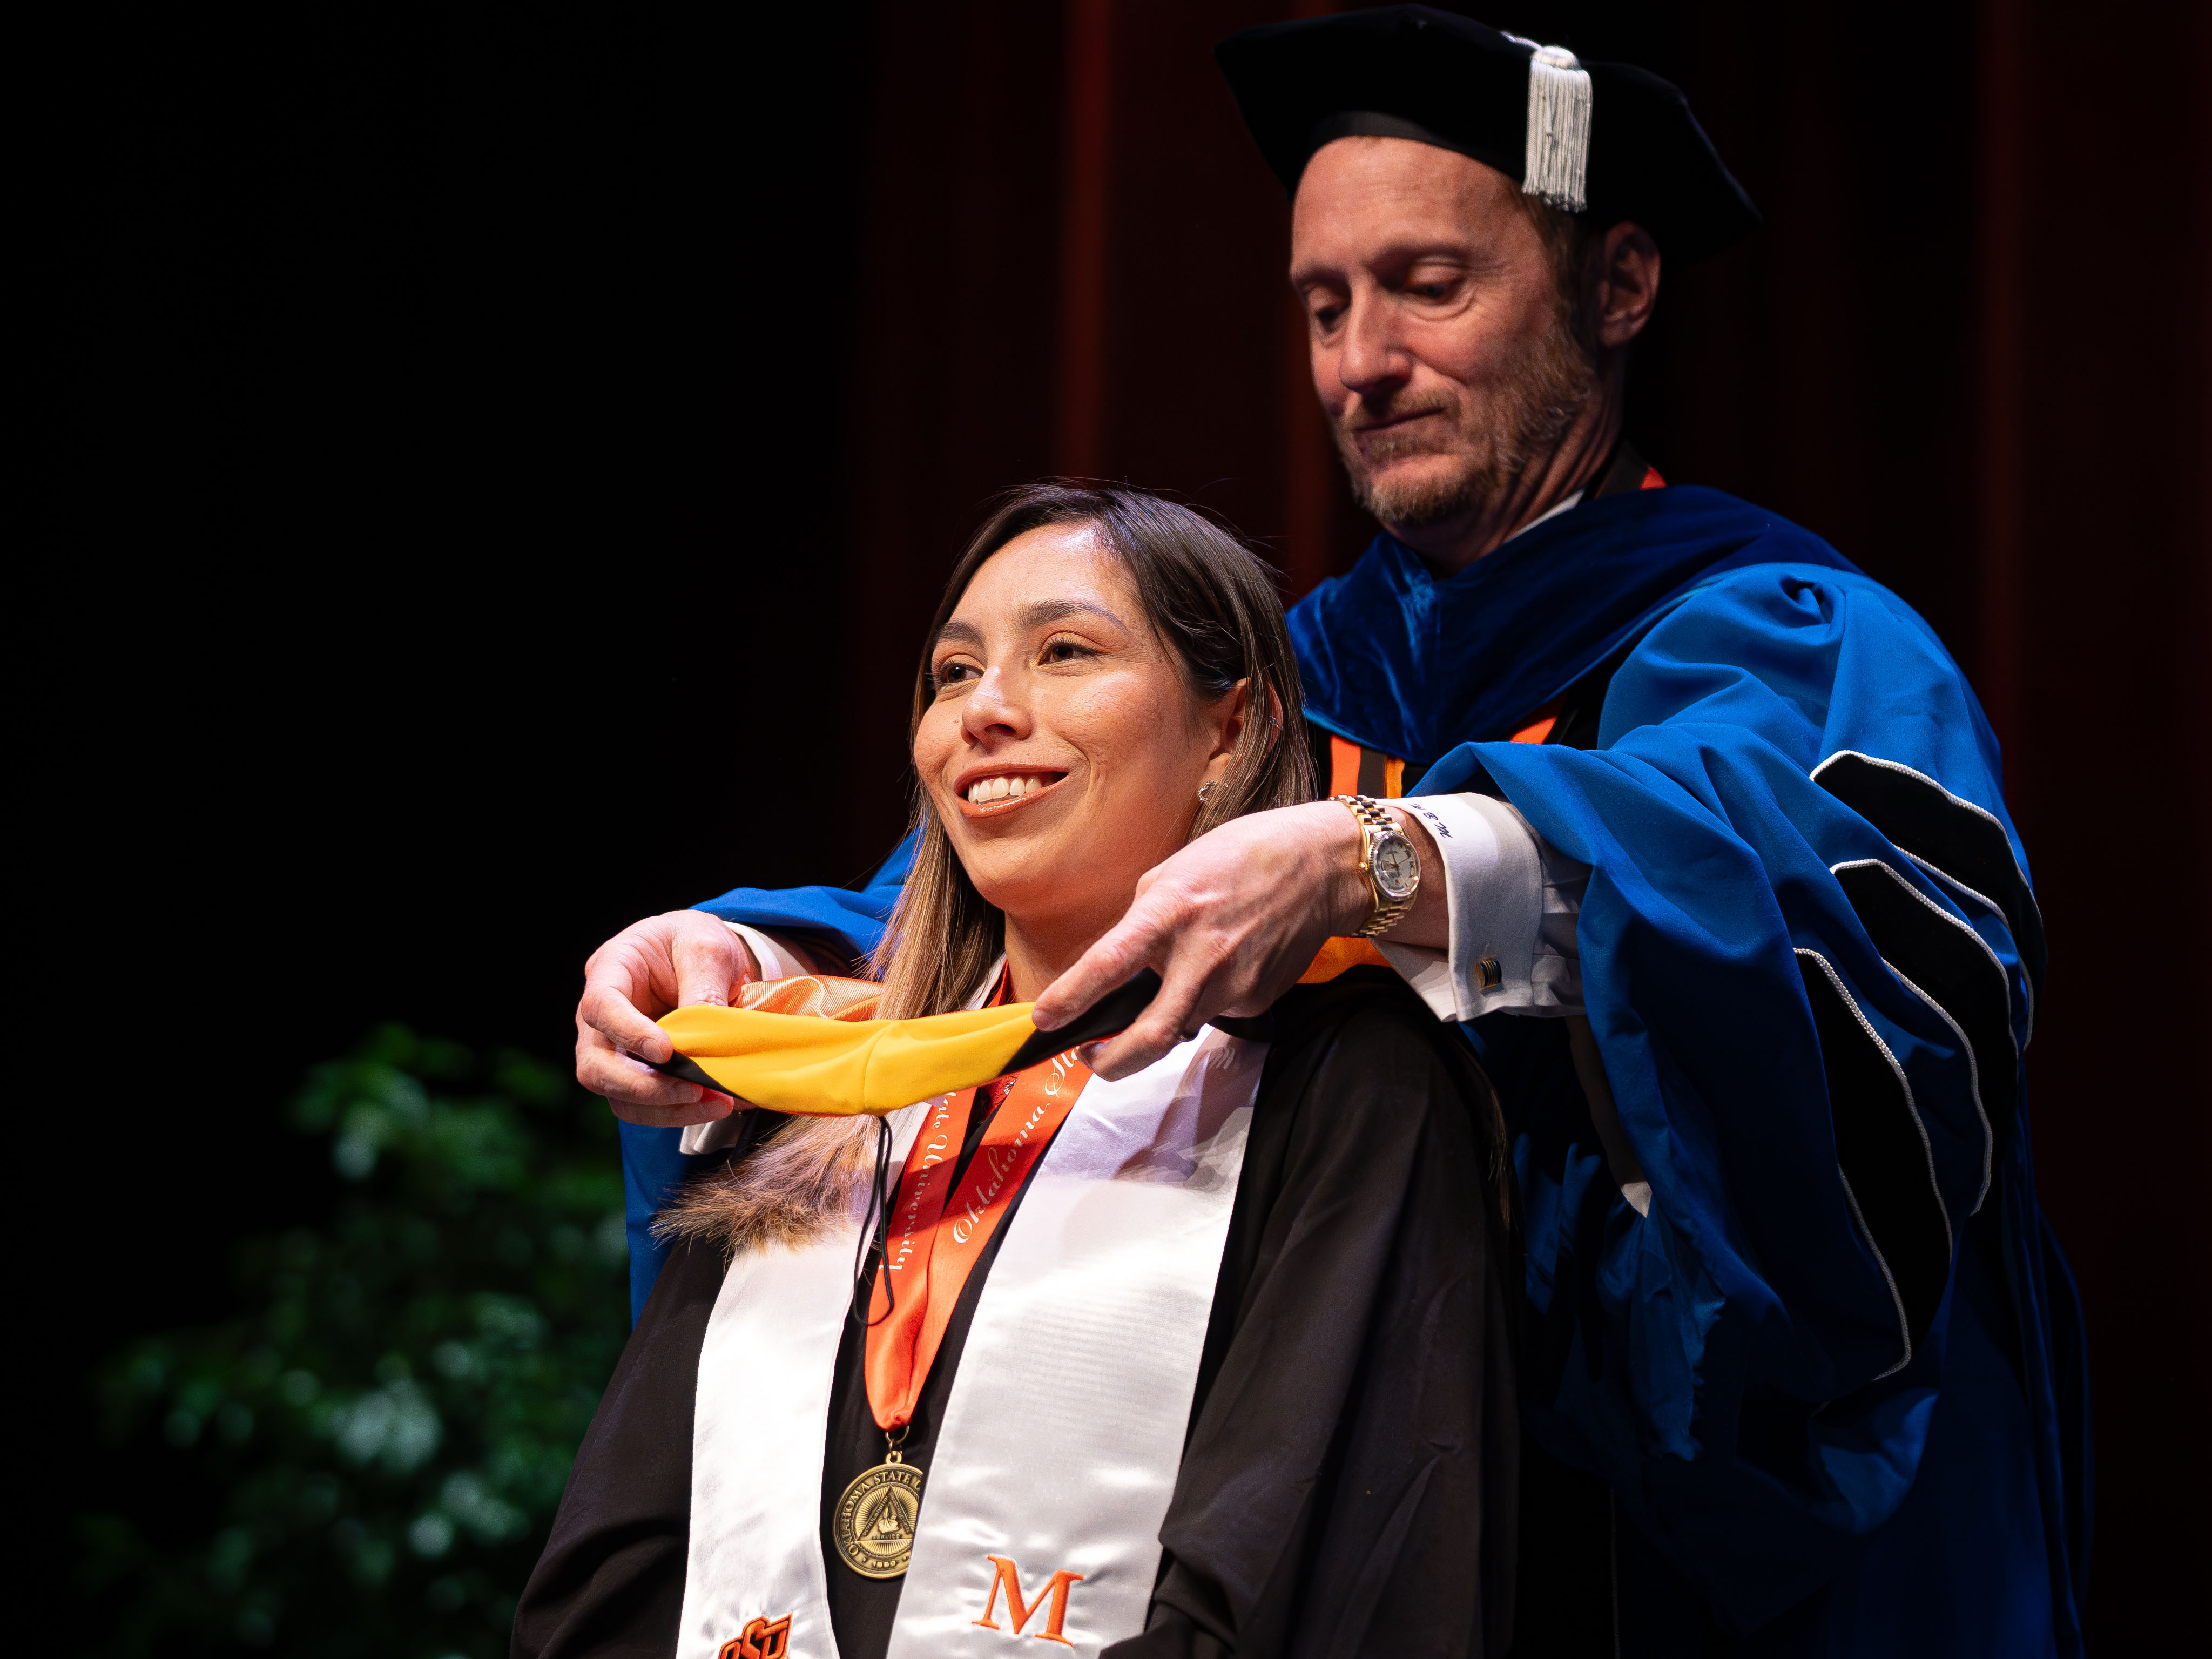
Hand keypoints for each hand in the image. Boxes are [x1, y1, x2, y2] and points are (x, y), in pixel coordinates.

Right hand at [575, 910, 755, 1125]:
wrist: (703, 957)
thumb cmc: (696, 942)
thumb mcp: (708, 947)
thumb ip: (703, 987)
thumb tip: (703, 1039)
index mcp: (610, 969)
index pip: (600, 1006)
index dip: (628, 1033)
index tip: (666, 1051)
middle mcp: (600, 1016)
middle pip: (596, 1065)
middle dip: (644, 1087)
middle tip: (694, 1090)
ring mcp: (613, 1048)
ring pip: (618, 1096)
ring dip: (665, 1108)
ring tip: (716, 1102)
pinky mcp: (636, 1072)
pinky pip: (645, 1105)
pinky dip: (678, 1111)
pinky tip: (716, 1103)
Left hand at [1030, 800, 1443, 1078]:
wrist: (1319, 866)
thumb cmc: (1240, 858)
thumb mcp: (1172, 873)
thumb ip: (1141, 923)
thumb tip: (1115, 965)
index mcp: (1169, 913)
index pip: (1108, 964)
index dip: (1071, 998)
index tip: (1044, 1021)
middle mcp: (1201, 956)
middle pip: (1150, 1036)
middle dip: (1112, 1063)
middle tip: (1094, 1059)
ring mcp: (1234, 984)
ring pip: (1182, 1025)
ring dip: (1161, 1021)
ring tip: (1172, 981)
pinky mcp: (1258, 999)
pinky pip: (1217, 1010)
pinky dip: (1206, 996)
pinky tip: (1225, 961)